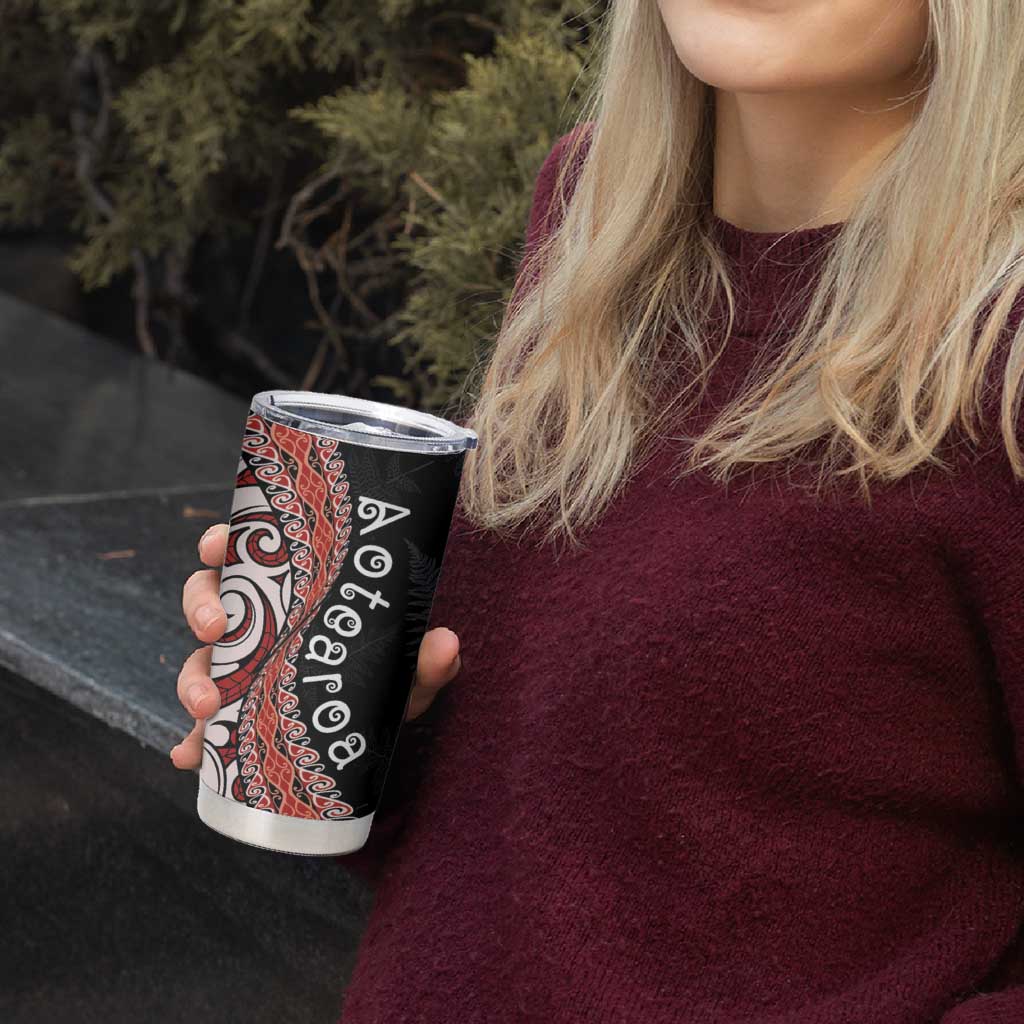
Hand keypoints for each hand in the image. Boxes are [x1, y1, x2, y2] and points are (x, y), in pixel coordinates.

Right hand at [169, 523, 461, 768]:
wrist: (383, 721)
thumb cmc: (389, 672)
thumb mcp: (408, 665)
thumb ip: (427, 658)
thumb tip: (446, 643)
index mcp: (289, 589)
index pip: (246, 553)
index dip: (220, 543)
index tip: (216, 546)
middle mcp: (259, 622)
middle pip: (209, 600)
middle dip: (201, 610)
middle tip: (215, 629)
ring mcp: (243, 669)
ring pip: (201, 661)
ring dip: (192, 680)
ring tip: (205, 707)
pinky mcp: (237, 717)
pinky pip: (205, 729)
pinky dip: (192, 743)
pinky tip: (188, 756)